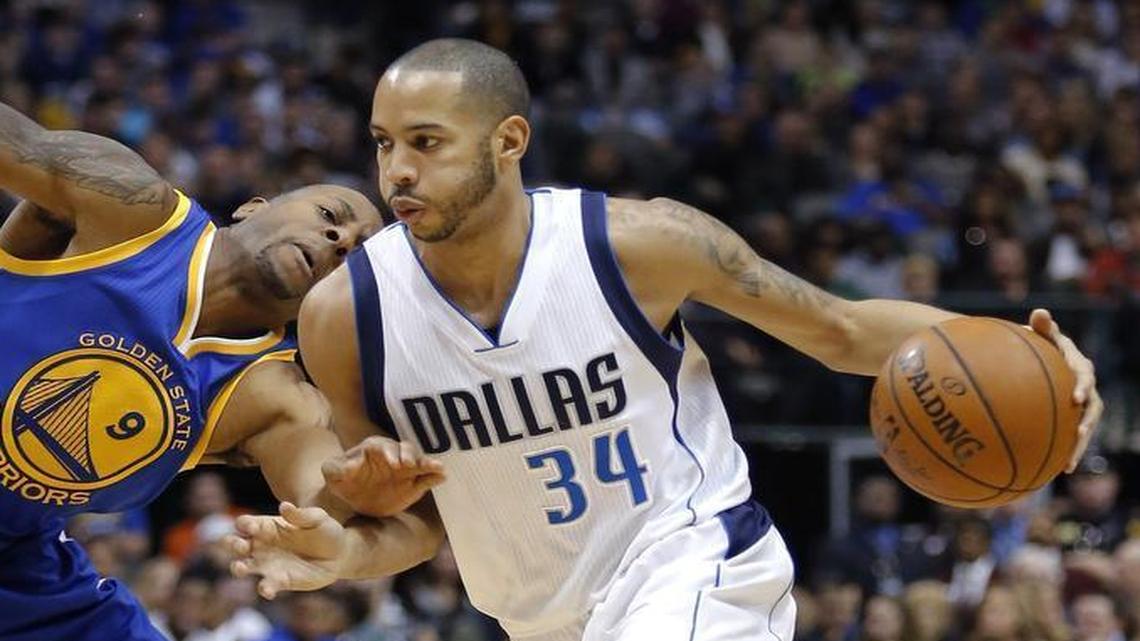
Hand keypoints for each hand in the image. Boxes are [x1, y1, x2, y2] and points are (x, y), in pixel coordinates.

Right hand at [226, 502, 345, 598]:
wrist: (340, 555)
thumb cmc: (327, 531)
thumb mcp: (318, 518)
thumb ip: (301, 514)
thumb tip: (284, 506)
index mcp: (268, 526)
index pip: (245, 523)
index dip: (244, 524)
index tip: (253, 527)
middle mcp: (262, 545)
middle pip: (234, 543)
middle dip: (232, 543)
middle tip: (242, 546)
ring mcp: (268, 565)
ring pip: (242, 567)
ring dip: (238, 568)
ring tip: (241, 568)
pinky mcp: (279, 582)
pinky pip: (266, 586)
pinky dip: (264, 588)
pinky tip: (267, 589)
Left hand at [322, 436, 444, 516]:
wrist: (355, 499)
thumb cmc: (343, 481)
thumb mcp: (332, 474)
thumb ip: (335, 468)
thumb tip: (350, 466)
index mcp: (373, 450)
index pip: (382, 446)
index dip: (389, 452)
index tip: (394, 463)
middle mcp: (392, 456)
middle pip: (404, 449)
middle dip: (409, 455)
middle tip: (411, 465)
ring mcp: (405, 470)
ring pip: (419, 462)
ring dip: (428, 463)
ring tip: (439, 467)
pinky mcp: (413, 484)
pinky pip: (427, 479)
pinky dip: (435, 476)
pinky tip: (442, 476)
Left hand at [1028, 309, 1102, 471]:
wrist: (1041, 359)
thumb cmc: (1038, 344)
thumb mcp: (1040, 335)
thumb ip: (1042, 327)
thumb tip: (1040, 312)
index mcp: (1079, 365)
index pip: (1084, 376)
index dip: (1083, 386)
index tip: (1076, 399)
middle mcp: (1086, 385)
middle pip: (1093, 407)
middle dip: (1087, 422)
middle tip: (1078, 434)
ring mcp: (1084, 404)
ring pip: (1087, 426)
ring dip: (1080, 445)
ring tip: (1068, 462)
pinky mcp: (1075, 417)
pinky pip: (1075, 436)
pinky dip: (1069, 451)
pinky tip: (1059, 470)